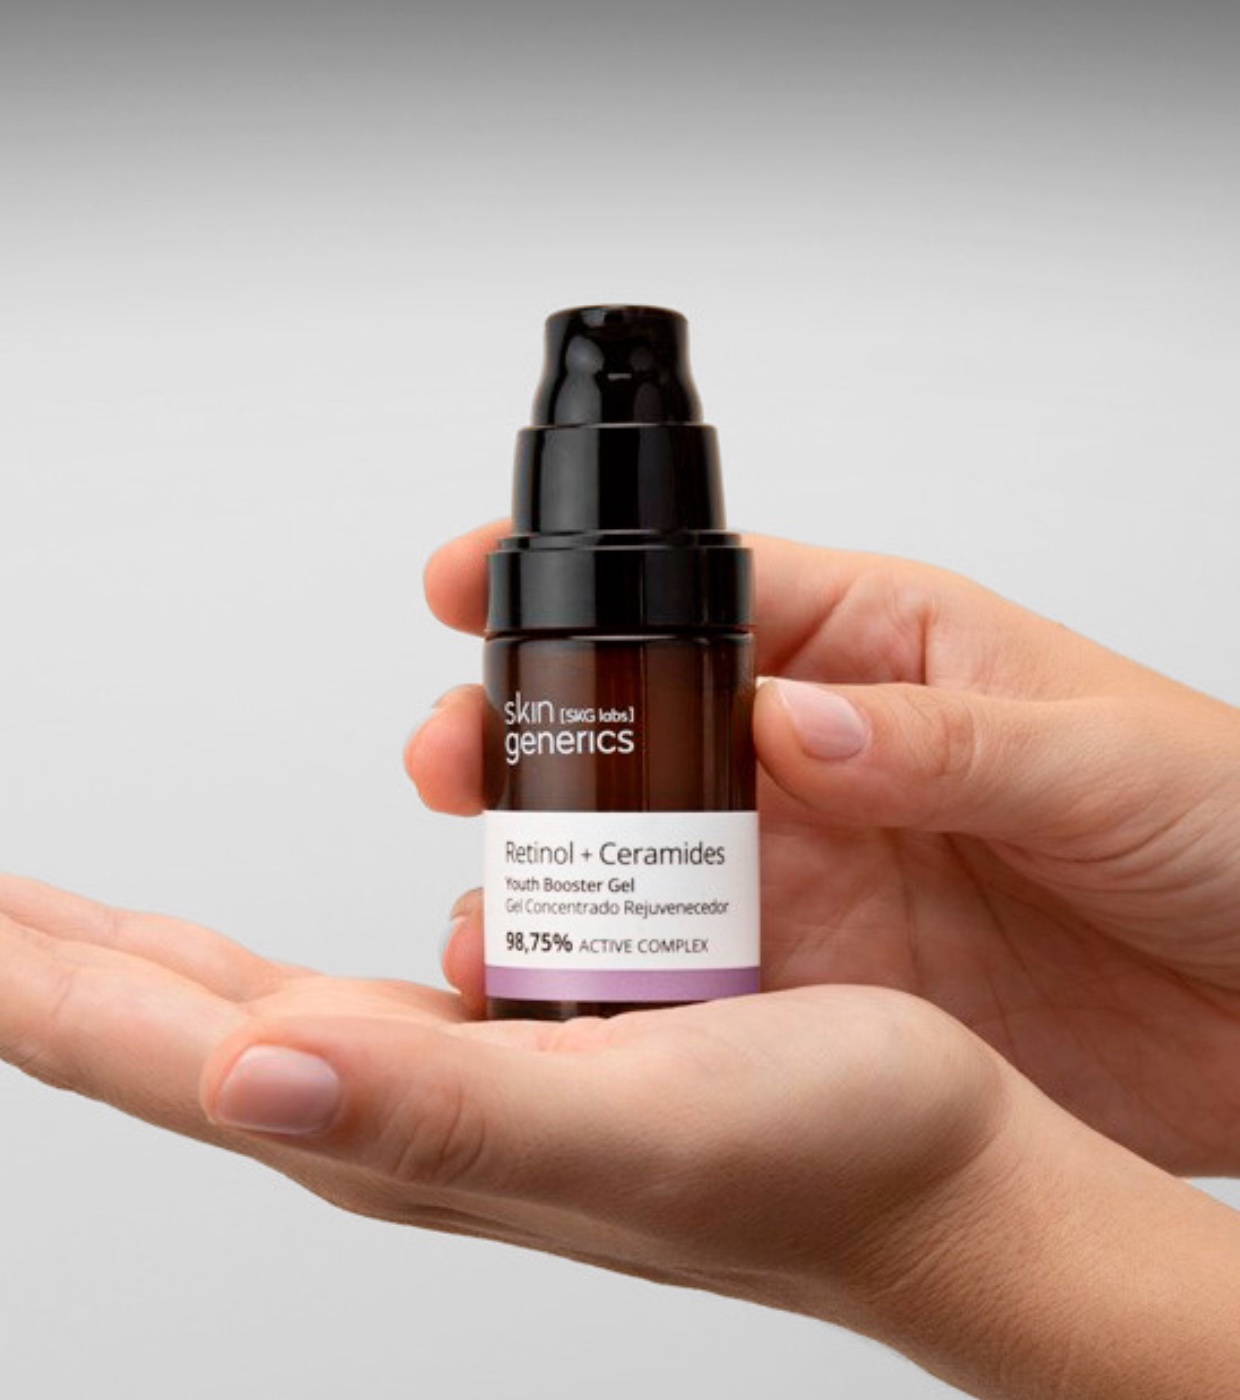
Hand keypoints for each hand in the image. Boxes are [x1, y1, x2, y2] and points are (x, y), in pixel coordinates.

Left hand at [0, 873, 1002, 1317]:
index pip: (159, 1053)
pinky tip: (244, 958)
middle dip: (55, 963)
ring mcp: (458, 1082)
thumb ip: (426, 1113)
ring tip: (51, 920)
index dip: (37, 983)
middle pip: (174, 1031)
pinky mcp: (518, 1044)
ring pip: (243, 1010)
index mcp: (398, 1127)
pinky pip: (348, 990)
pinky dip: (259, 960)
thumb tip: (241, 1080)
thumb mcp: (620, 1131)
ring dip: (135, 963)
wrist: (936, 1176)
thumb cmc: (816, 1160)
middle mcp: (407, 1110)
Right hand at [409, 524, 1239, 1174]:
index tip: (473, 580)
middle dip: (529, 731)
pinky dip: (629, 985)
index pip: (707, 591)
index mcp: (883, 647)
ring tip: (487, 904)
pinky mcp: (830, 980)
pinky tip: (570, 1002)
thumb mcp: (1102, 757)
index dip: (585, 579)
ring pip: (648, 855)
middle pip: (641, 726)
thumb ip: (947, 741)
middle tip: (452, 756)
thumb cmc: (1235, 826)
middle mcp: (826, 752)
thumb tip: (799, 723)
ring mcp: (817, 868)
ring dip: (558, 869)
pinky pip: (702, 972)